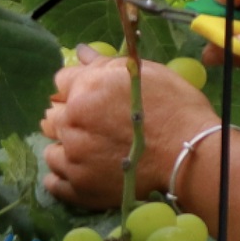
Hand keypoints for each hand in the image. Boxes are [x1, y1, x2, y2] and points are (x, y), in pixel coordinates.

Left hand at [41, 50, 215, 211]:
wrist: (188, 153)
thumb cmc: (174, 108)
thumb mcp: (144, 74)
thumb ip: (105, 64)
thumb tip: (81, 52)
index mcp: (85, 89)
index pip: (60, 82)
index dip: (75, 88)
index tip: (90, 97)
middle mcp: (72, 122)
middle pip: (52, 117)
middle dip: (69, 118)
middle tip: (93, 127)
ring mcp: (73, 158)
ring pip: (51, 151)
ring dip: (65, 149)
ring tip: (89, 152)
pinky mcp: (80, 187)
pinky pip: (54, 183)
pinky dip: (63, 177)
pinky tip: (81, 172)